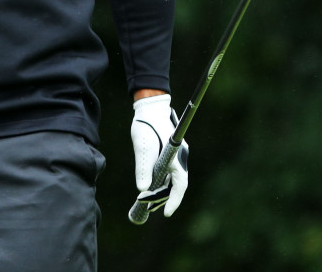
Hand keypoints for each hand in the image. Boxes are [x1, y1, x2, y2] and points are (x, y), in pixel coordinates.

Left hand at [130, 94, 188, 217]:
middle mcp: (180, 158)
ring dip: (160, 191)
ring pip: (171, 179)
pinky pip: (167, 173)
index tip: (166, 214)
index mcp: (177, 156)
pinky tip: (148, 187)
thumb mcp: (142, 145)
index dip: (174, 200)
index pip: (180, 184)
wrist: (150, 107)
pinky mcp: (170, 155)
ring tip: (145, 201)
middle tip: (147, 207)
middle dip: (163, 198)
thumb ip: (143, 167)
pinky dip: (159, 182)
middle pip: (175, 184)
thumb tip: (141, 189)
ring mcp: (177, 157)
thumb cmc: (146, 124)